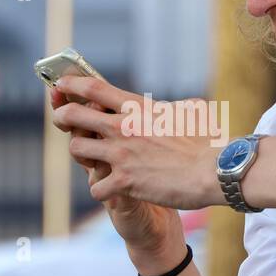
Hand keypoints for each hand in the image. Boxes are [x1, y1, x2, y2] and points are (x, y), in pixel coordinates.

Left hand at [50, 75, 223, 212]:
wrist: (214, 170)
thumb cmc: (208, 141)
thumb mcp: (191, 111)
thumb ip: (174, 107)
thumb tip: (178, 106)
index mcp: (137, 108)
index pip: (94, 88)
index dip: (72, 85)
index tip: (61, 85)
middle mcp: (123, 128)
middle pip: (73, 115)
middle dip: (63, 118)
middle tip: (65, 123)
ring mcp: (121, 155)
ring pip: (77, 150)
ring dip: (82, 156)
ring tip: (93, 160)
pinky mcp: (124, 182)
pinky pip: (96, 187)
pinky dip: (102, 190)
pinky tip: (113, 190)